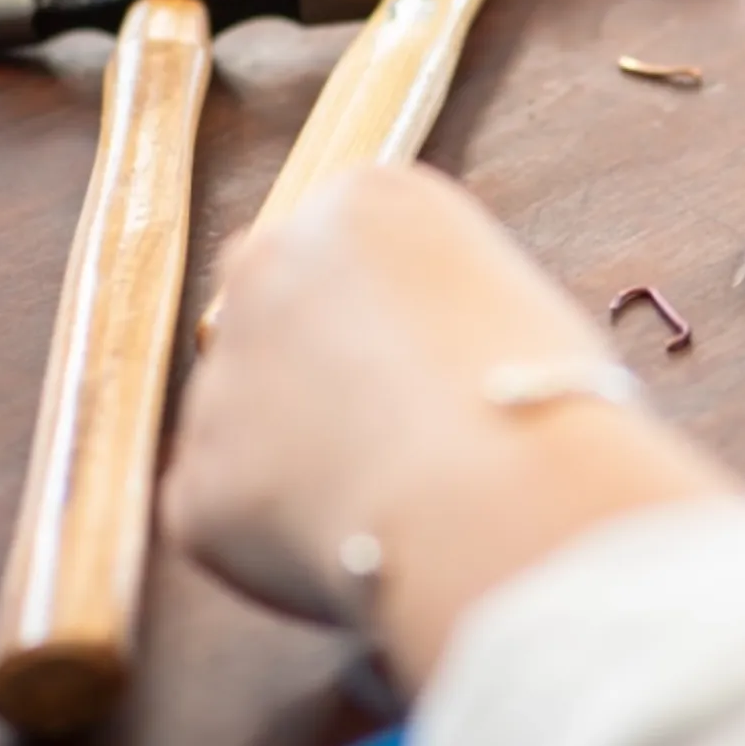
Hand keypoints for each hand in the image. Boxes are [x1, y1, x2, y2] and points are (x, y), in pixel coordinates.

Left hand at [163, 165, 737, 686]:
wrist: (507, 494)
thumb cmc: (545, 395)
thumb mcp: (510, 301)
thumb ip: (432, 307)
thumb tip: (411, 365)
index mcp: (360, 206)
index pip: (348, 244)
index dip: (394, 312)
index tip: (434, 357)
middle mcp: (269, 267)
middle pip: (271, 305)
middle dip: (313, 360)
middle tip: (394, 425)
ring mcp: (222, 375)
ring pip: (251, 418)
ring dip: (305, 453)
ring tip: (401, 496)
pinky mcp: (199, 480)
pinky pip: (238, 509)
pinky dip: (286, 534)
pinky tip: (367, 539)